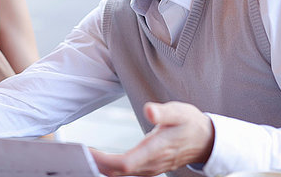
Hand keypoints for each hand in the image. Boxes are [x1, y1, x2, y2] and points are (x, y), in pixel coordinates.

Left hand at [90, 101, 213, 175]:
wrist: (206, 140)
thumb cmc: (190, 123)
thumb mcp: (179, 112)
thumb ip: (163, 112)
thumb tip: (149, 110)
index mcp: (156, 149)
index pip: (126, 163)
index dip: (104, 161)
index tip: (87, 152)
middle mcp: (152, 163)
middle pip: (118, 172)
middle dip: (95, 164)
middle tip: (74, 152)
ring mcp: (150, 168)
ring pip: (120, 174)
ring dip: (100, 166)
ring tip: (81, 154)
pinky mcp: (147, 167)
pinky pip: (125, 172)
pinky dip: (108, 167)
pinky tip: (97, 159)